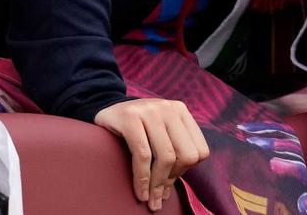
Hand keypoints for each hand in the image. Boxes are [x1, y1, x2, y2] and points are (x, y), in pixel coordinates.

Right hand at [92, 97, 207, 210]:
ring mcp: (150, 110)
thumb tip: (165, 194)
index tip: (168, 180)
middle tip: (158, 192)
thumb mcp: (159, 135)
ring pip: (166, 157)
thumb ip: (171, 156)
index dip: (185, 171)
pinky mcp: (130, 117)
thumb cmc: (136, 129)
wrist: (107, 111)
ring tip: (149, 198)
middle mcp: (169, 108)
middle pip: (186, 155)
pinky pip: (143, 156)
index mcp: (181, 111)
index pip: (200, 151)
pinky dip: (142, 179)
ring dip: (157, 184)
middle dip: (172, 179)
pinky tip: (140, 192)